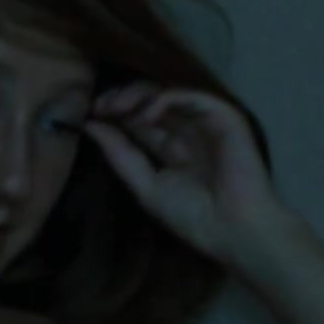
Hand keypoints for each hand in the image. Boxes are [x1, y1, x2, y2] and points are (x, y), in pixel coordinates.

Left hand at [83, 82, 286, 263]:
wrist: (234, 229)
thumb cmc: (194, 217)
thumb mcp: (146, 187)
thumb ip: (119, 155)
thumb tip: (89, 125)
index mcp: (172, 150)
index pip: (138, 121)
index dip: (114, 114)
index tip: (90, 115)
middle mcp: (187, 132)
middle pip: (149, 102)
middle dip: (121, 99)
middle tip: (100, 106)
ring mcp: (205, 122)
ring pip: (167, 93)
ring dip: (138, 95)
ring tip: (115, 107)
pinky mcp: (223, 116)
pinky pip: (191, 96)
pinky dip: (166, 100)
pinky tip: (147, 114)